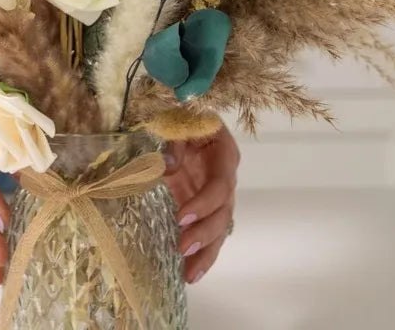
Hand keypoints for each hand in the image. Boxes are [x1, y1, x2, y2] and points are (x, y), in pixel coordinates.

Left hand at [163, 122, 239, 284]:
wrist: (185, 121)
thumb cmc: (184, 118)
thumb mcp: (178, 122)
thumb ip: (174, 143)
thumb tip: (167, 166)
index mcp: (225, 155)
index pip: (220, 185)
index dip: (204, 202)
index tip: (182, 217)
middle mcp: (226, 179)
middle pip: (223, 213)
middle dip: (204, 234)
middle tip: (182, 248)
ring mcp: (217, 197)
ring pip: (219, 229)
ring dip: (206, 253)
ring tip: (190, 275)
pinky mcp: (204, 207)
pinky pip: (209, 233)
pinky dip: (202, 254)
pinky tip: (190, 273)